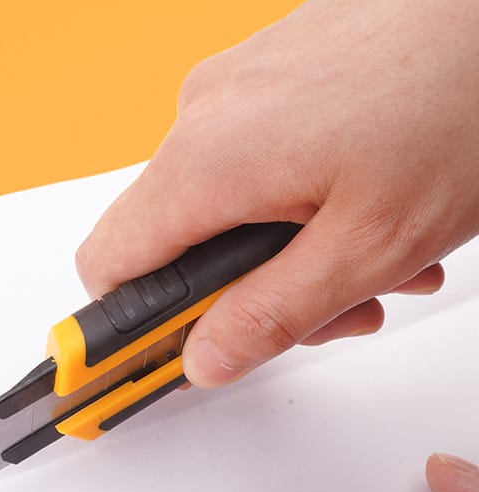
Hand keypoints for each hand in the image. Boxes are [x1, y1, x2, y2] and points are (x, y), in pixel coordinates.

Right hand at [76, 0, 478, 386]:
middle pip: (175, 244)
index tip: (159, 357)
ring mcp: (235, 87)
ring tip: (372, 259)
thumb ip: (270, 315)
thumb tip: (204, 357)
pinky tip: (363, 208)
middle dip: (241, 295)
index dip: (130, 325)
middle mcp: (203, 116)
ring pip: (222, 206)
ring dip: (283, 252)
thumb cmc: (463, 99)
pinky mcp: (268, 73)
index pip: (108, 267)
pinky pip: (253, 160)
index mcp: (207, 162)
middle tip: (323, 312)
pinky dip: (295, 202)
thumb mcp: (366, 246)